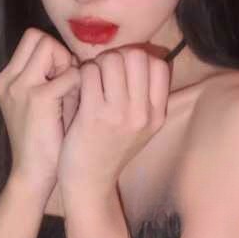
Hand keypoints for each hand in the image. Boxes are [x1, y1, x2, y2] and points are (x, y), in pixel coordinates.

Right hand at [0, 27, 80, 200]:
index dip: (53, 53)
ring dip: (67, 65)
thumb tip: (78, 58)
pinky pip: (69, 73)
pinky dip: (79, 84)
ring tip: (71, 92)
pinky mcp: (37, 98)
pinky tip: (79, 105)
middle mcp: (7, 79)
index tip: (63, 78)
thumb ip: (52, 77)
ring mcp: (19, 87)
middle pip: (38, 37)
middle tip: (68, 82)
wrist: (33, 174)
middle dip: (59, 54)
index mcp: (6, 79)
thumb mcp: (43, 103)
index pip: (32, 39)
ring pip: (49, 45)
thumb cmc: (45, 139)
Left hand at [56, 47, 171, 207]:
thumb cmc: (110, 148)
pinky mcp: (93, 115)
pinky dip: (82, 73)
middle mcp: (142, 113)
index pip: (159, 65)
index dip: (140, 59)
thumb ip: (146, 96)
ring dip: (98, 64)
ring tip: (91, 79)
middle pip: (136, 56)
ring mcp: (118, 114)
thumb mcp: (141, 127)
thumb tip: (144, 55)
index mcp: (157, 114)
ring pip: (111, 60)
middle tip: (104, 71)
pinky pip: (88, 73)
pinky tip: (79, 87)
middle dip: (117, 57)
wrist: (90, 182)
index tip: (124, 70)